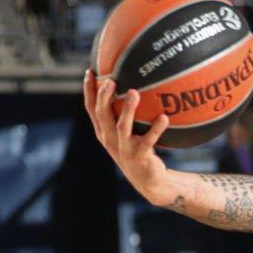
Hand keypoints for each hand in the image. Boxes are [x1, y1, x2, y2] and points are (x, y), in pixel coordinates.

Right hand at [83, 71, 175, 203]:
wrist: (148, 180)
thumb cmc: (139, 150)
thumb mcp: (127, 132)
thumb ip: (125, 113)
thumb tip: (134, 84)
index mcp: (103, 131)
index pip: (90, 108)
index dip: (88, 90)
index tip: (90, 71)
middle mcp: (109, 139)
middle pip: (101, 115)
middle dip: (103, 96)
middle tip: (110, 80)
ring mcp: (123, 148)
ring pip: (122, 126)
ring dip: (128, 109)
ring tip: (134, 92)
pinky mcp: (139, 156)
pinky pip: (148, 140)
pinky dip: (156, 129)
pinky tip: (164, 118)